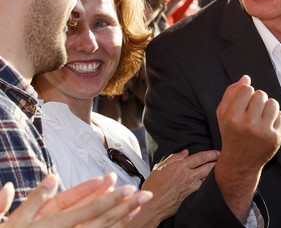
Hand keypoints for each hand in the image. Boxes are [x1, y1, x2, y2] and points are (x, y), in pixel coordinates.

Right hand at [0, 173, 151, 226]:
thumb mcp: (14, 221)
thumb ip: (34, 199)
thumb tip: (52, 177)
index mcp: (56, 225)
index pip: (89, 209)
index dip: (110, 198)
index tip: (127, 187)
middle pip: (102, 219)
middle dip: (125, 206)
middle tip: (145, 194)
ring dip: (123, 218)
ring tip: (140, 206)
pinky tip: (125, 222)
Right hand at [135, 149, 219, 226]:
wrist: (152, 204)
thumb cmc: (153, 186)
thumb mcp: (160, 167)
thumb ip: (174, 158)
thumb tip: (185, 153)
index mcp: (180, 166)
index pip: (201, 157)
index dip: (211, 154)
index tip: (217, 152)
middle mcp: (188, 176)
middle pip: (209, 166)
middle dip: (217, 162)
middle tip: (222, 159)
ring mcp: (191, 187)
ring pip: (208, 177)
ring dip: (214, 173)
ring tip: (219, 169)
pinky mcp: (191, 196)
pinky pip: (204, 188)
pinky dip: (208, 184)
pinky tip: (211, 182)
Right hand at [214, 75, 280, 222]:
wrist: (240, 163)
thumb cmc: (231, 134)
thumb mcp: (222, 114)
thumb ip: (230, 93)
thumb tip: (246, 78)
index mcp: (232, 118)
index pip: (246, 89)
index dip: (246, 93)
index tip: (243, 102)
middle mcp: (248, 125)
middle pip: (261, 94)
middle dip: (257, 99)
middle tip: (252, 110)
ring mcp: (264, 133)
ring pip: (273, 103)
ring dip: (267, 106)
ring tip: (261, 115)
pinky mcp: (276, 139)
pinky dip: (275, 118)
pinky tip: (267, 125)